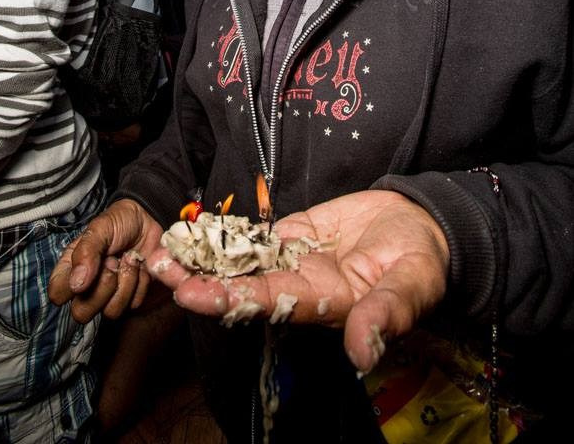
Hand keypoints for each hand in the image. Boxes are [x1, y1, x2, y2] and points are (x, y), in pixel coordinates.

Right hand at [48, 198, 162, 321]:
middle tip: (113, 261)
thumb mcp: (100, 228)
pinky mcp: (131, 299)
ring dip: (126, 280)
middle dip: (103, 286)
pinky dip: (140, 282)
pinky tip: (141, 266)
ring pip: (111, 312)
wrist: (151, 221)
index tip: (89, 264)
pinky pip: (133, 305)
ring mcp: (109, 296)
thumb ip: (85, 252)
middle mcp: (87, 288)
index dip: (70, 286)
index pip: (57, 294)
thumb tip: (76, 285)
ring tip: (129, 258)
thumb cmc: (120, 223)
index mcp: (70, 269)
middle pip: (82, 313)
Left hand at [147, 190, 449, 373]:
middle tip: (158, 269)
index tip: (193, 295)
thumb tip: (361, 354)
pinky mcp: (291, 236)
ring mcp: (291, 260)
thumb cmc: (422, 260)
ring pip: (239, 263)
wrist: (420, 225)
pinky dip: (221, 234)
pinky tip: (190, 229)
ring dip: (200, 259)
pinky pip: (252, 237)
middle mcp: (298, 287)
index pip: (269, 305)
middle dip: (199, 281)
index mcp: (323, 304)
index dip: (231, 301)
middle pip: (242, 287)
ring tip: (160, 251)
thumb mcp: (412, 285)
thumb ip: (386, 315)